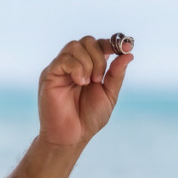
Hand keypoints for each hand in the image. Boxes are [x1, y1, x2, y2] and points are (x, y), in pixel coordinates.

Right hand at [37, 35, 132, 149]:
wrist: (71, 137)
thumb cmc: (88, 119)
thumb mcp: (109, 95)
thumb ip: (116, 74)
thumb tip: (128, 55)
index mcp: (89, 67)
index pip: (99, 45)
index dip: (113, 43)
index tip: (127, 47)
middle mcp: (74, 64)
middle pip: (87, 41)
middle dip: (99, 56)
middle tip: (98, 78)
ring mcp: (61, 68)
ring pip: (75, 46)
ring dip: (88, 63)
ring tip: (88, 83)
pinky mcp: (49, 74)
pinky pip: (63, 59)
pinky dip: (76, 68)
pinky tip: (80, 82)